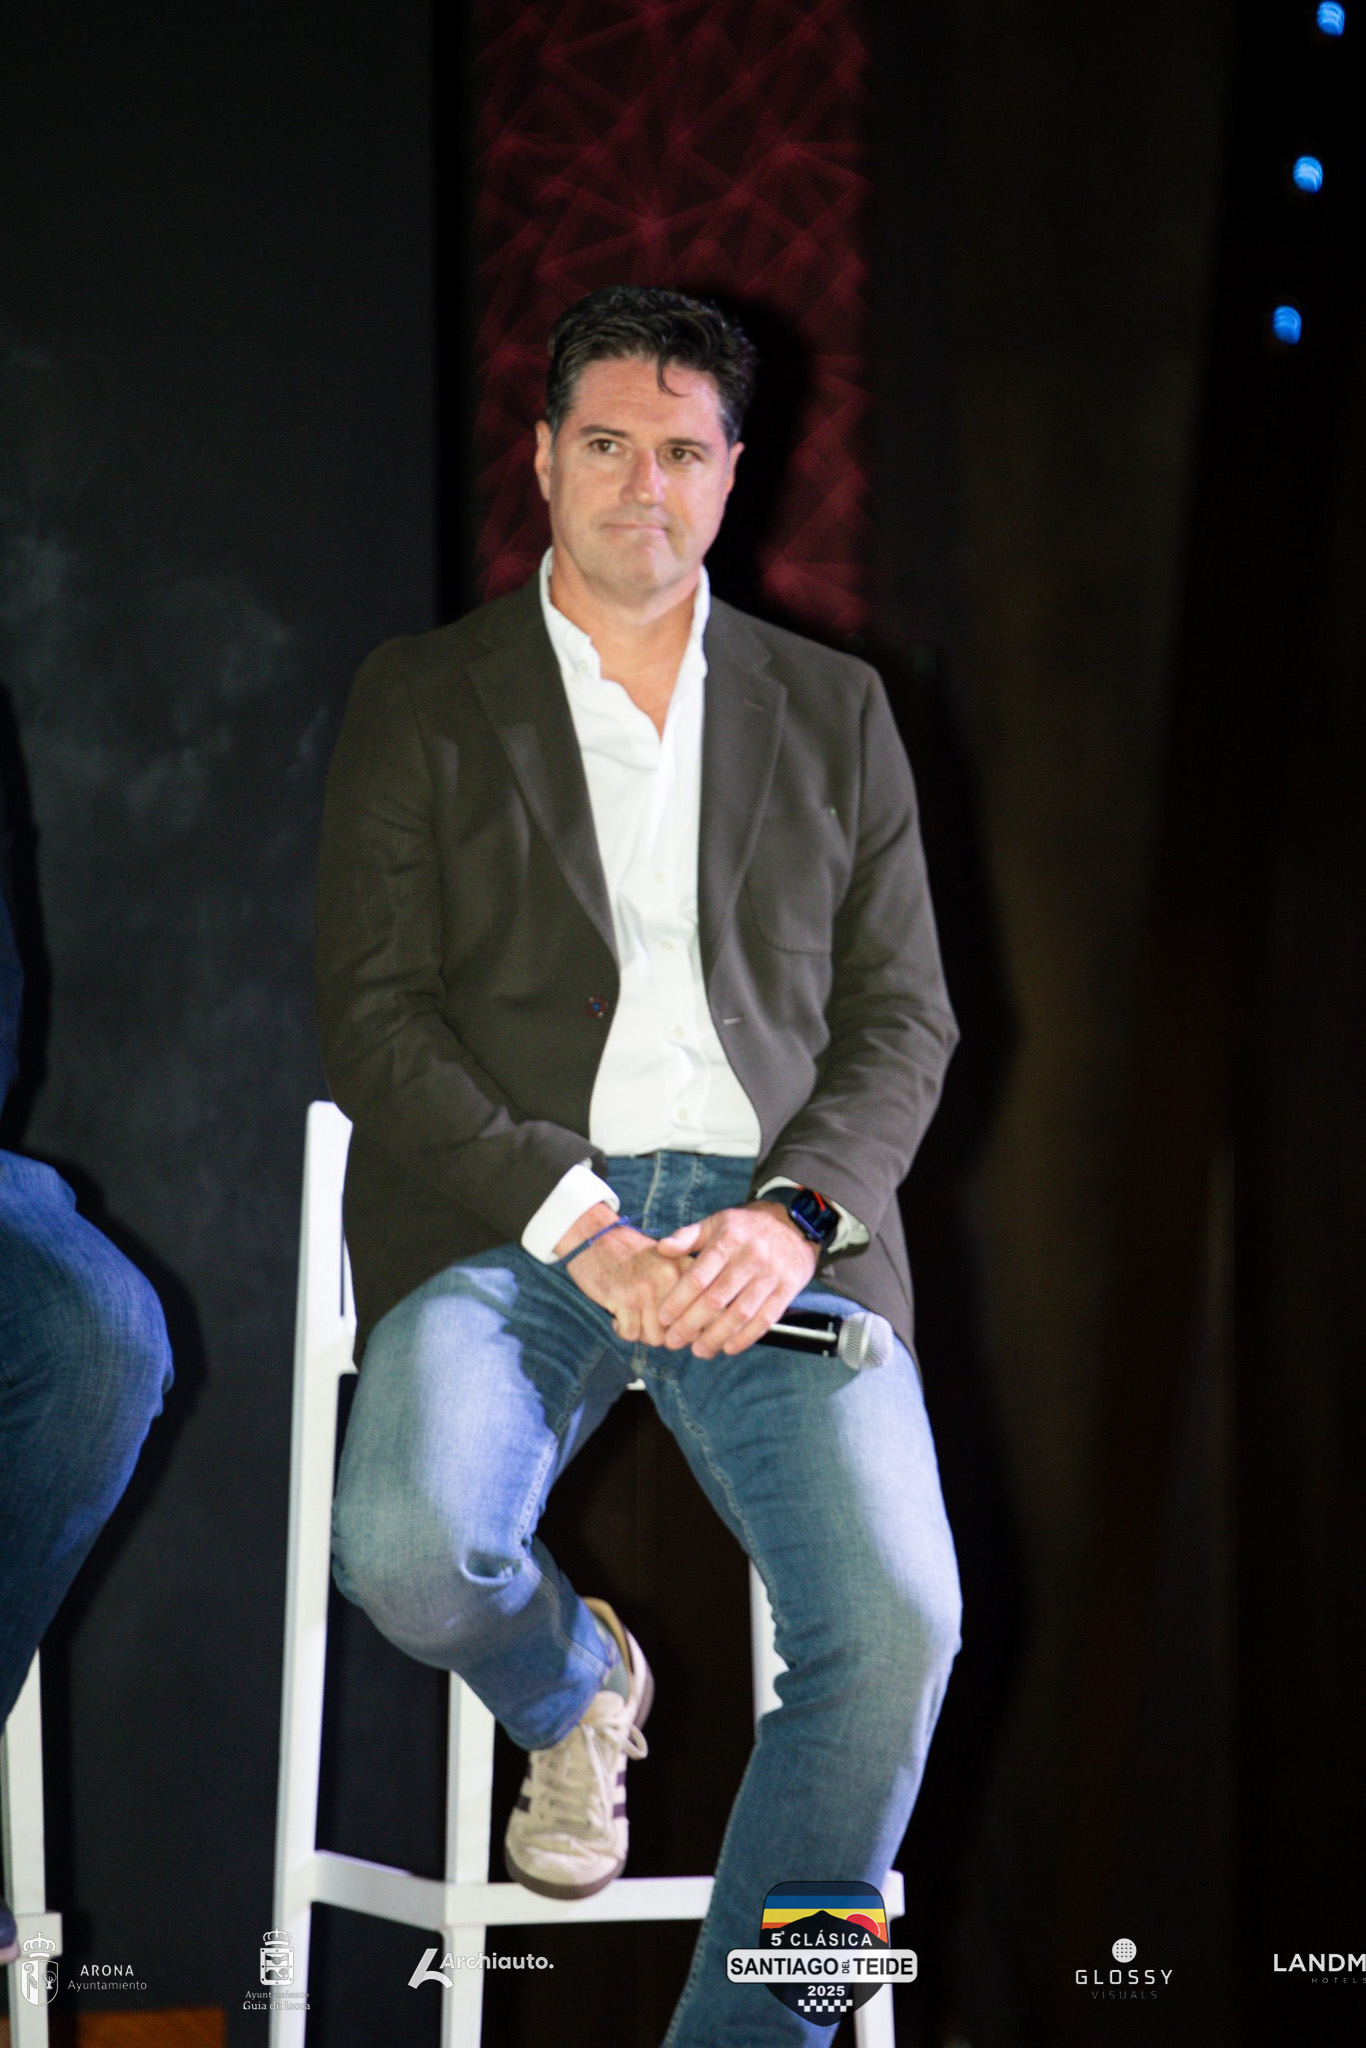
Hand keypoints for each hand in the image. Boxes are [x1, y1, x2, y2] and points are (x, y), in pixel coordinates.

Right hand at [555, 1203, 692, 1346]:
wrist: (594, 1236)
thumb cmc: (630, 1256)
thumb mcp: (667, 1261)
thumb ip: (684, 1287)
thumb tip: (695, 1331)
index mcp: (685, 1268)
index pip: (706, 1311)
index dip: (696, 1328)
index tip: (682, 1331)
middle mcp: (670, 1278)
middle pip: (680, 1330)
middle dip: (664, 1335)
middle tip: (648, 1324)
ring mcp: (648, 1289)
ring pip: (657, 1338)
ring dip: (642, 1334)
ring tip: (632, 1320)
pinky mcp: (625, 1299)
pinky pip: (631, 1334)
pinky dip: (622, 1330)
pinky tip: (617, 1317)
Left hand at [653, 1202, 819, 1357]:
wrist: (796, 1223)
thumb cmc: (747, 1226)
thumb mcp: (717, 1222)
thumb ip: (687, 1236)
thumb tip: (661, 1249)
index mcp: (728, 1240)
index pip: (698, 1277)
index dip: (678, 1300)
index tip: (664, 1318)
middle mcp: (750, 1257)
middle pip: (716, 1299)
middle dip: (691, 1324)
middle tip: (673, 1341)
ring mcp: (771, 1275)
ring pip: (740, 1314)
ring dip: (716, 1337)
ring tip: (699, 1351)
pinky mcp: (787, 1289)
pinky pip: (765, 1319)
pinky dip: (746, 1338)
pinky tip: (728, 1348)